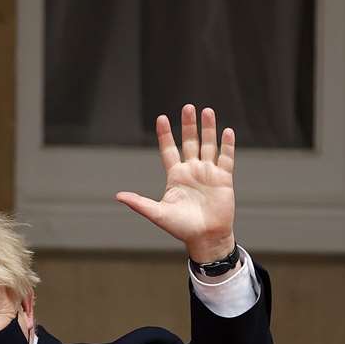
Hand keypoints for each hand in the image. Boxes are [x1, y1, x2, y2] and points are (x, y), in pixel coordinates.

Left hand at [116, 104, 236, 262]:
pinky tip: (226, 131)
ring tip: (206, 111)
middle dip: (189, 125)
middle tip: (188, 106)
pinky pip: (226, 158)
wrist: (205, 237)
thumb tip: (118, 196)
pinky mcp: (224, 179)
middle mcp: (192, 171)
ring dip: (208, 129)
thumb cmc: (180, 227)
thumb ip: (139, 203)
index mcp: (175, 176)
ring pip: (208, 145)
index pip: (168, 150)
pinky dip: (226, 145)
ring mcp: (208, 173)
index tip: (161, 118)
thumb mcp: (157, 213)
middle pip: (190, 142)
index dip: (165, 135)